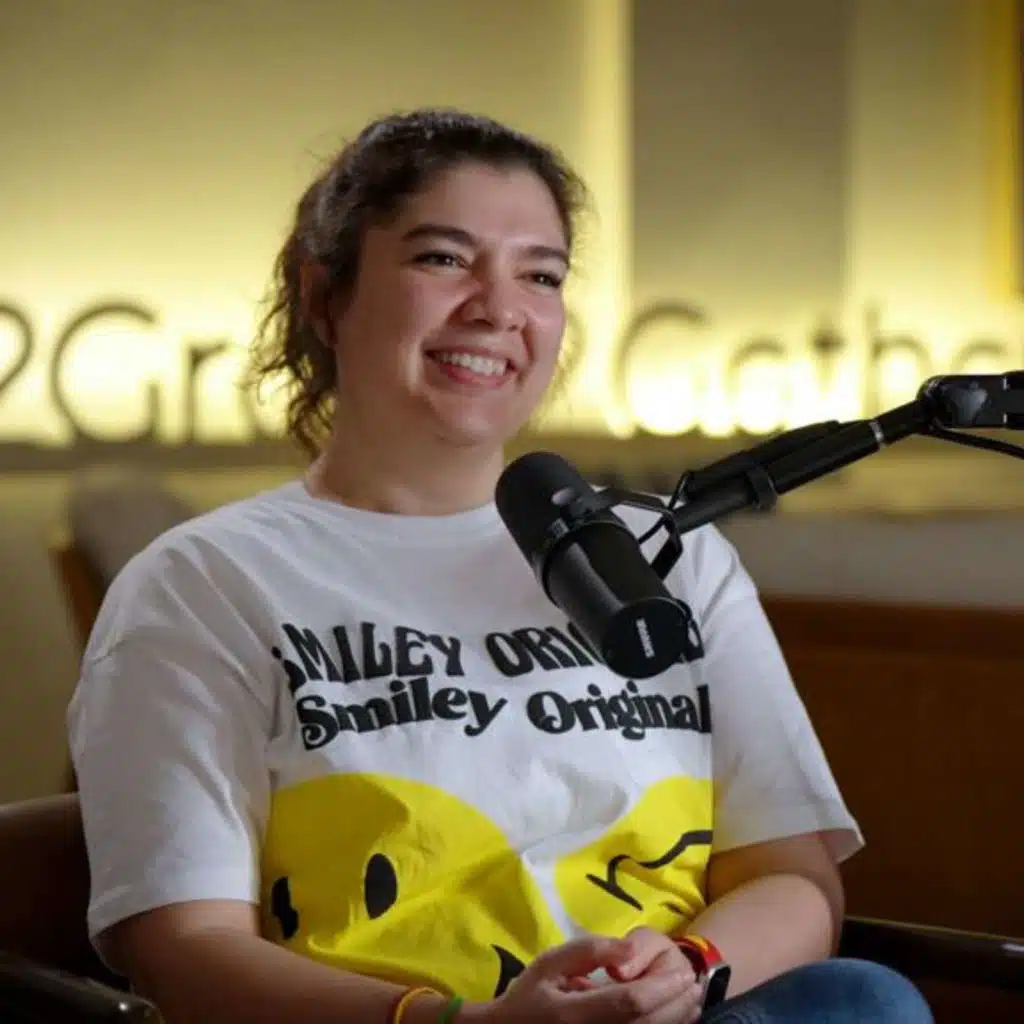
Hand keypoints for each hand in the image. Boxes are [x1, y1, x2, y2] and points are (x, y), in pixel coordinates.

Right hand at [461, 934, 692, 1023]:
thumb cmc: (530, 995)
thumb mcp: (550, 963)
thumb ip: (588, 952)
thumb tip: (627, 950)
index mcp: (575, 1013)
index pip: (629, 1003)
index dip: (661, 989)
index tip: (682, 974)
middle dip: (676, 1006)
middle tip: (695, 986)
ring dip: (675, 1021)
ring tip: (692, 1001)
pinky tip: (673, 1018)